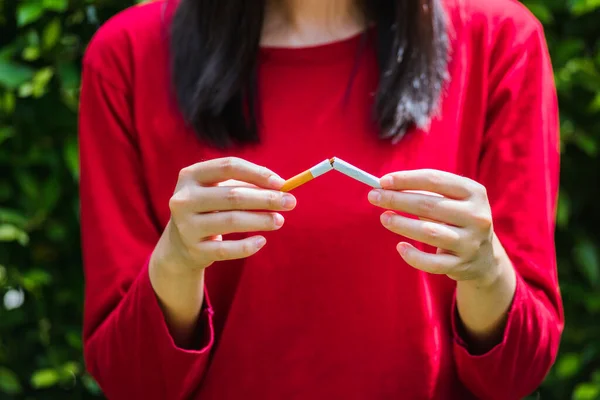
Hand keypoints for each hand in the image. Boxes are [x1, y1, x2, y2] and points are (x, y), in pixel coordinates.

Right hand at [153, 157, 296, 274]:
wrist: (180, 243)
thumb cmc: (210, 208)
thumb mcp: (220, 190)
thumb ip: (247, 185)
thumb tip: (281, 187)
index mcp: (190, 175)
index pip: (228, 167)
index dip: (257, 173)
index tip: (282, 183)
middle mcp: (184, 199)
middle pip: (232, 196)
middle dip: (266, 199)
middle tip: (290, 202)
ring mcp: (186, 226)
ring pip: (231, 221)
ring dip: (261, 220)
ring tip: (280, 220)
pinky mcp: (194, 249)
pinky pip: (226, 249)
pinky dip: (247, 246)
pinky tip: (262, 241)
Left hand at [368, 169, 501, 285]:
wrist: (483, 257)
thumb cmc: (456, 218)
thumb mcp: (451, 199)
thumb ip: (423, 190)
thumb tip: (385, 186)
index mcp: (474, 192)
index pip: (435, 180)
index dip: (406, 179)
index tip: (382, 181)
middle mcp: (477, 216)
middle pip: (429, 205)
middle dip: (397, 199)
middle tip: (374, 197)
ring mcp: (471, 242)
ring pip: (430, 232)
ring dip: (402, 224)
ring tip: (384, 218)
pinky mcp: (461, 265)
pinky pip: (432, 262)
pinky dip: (413, 256)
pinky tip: (400, 247)